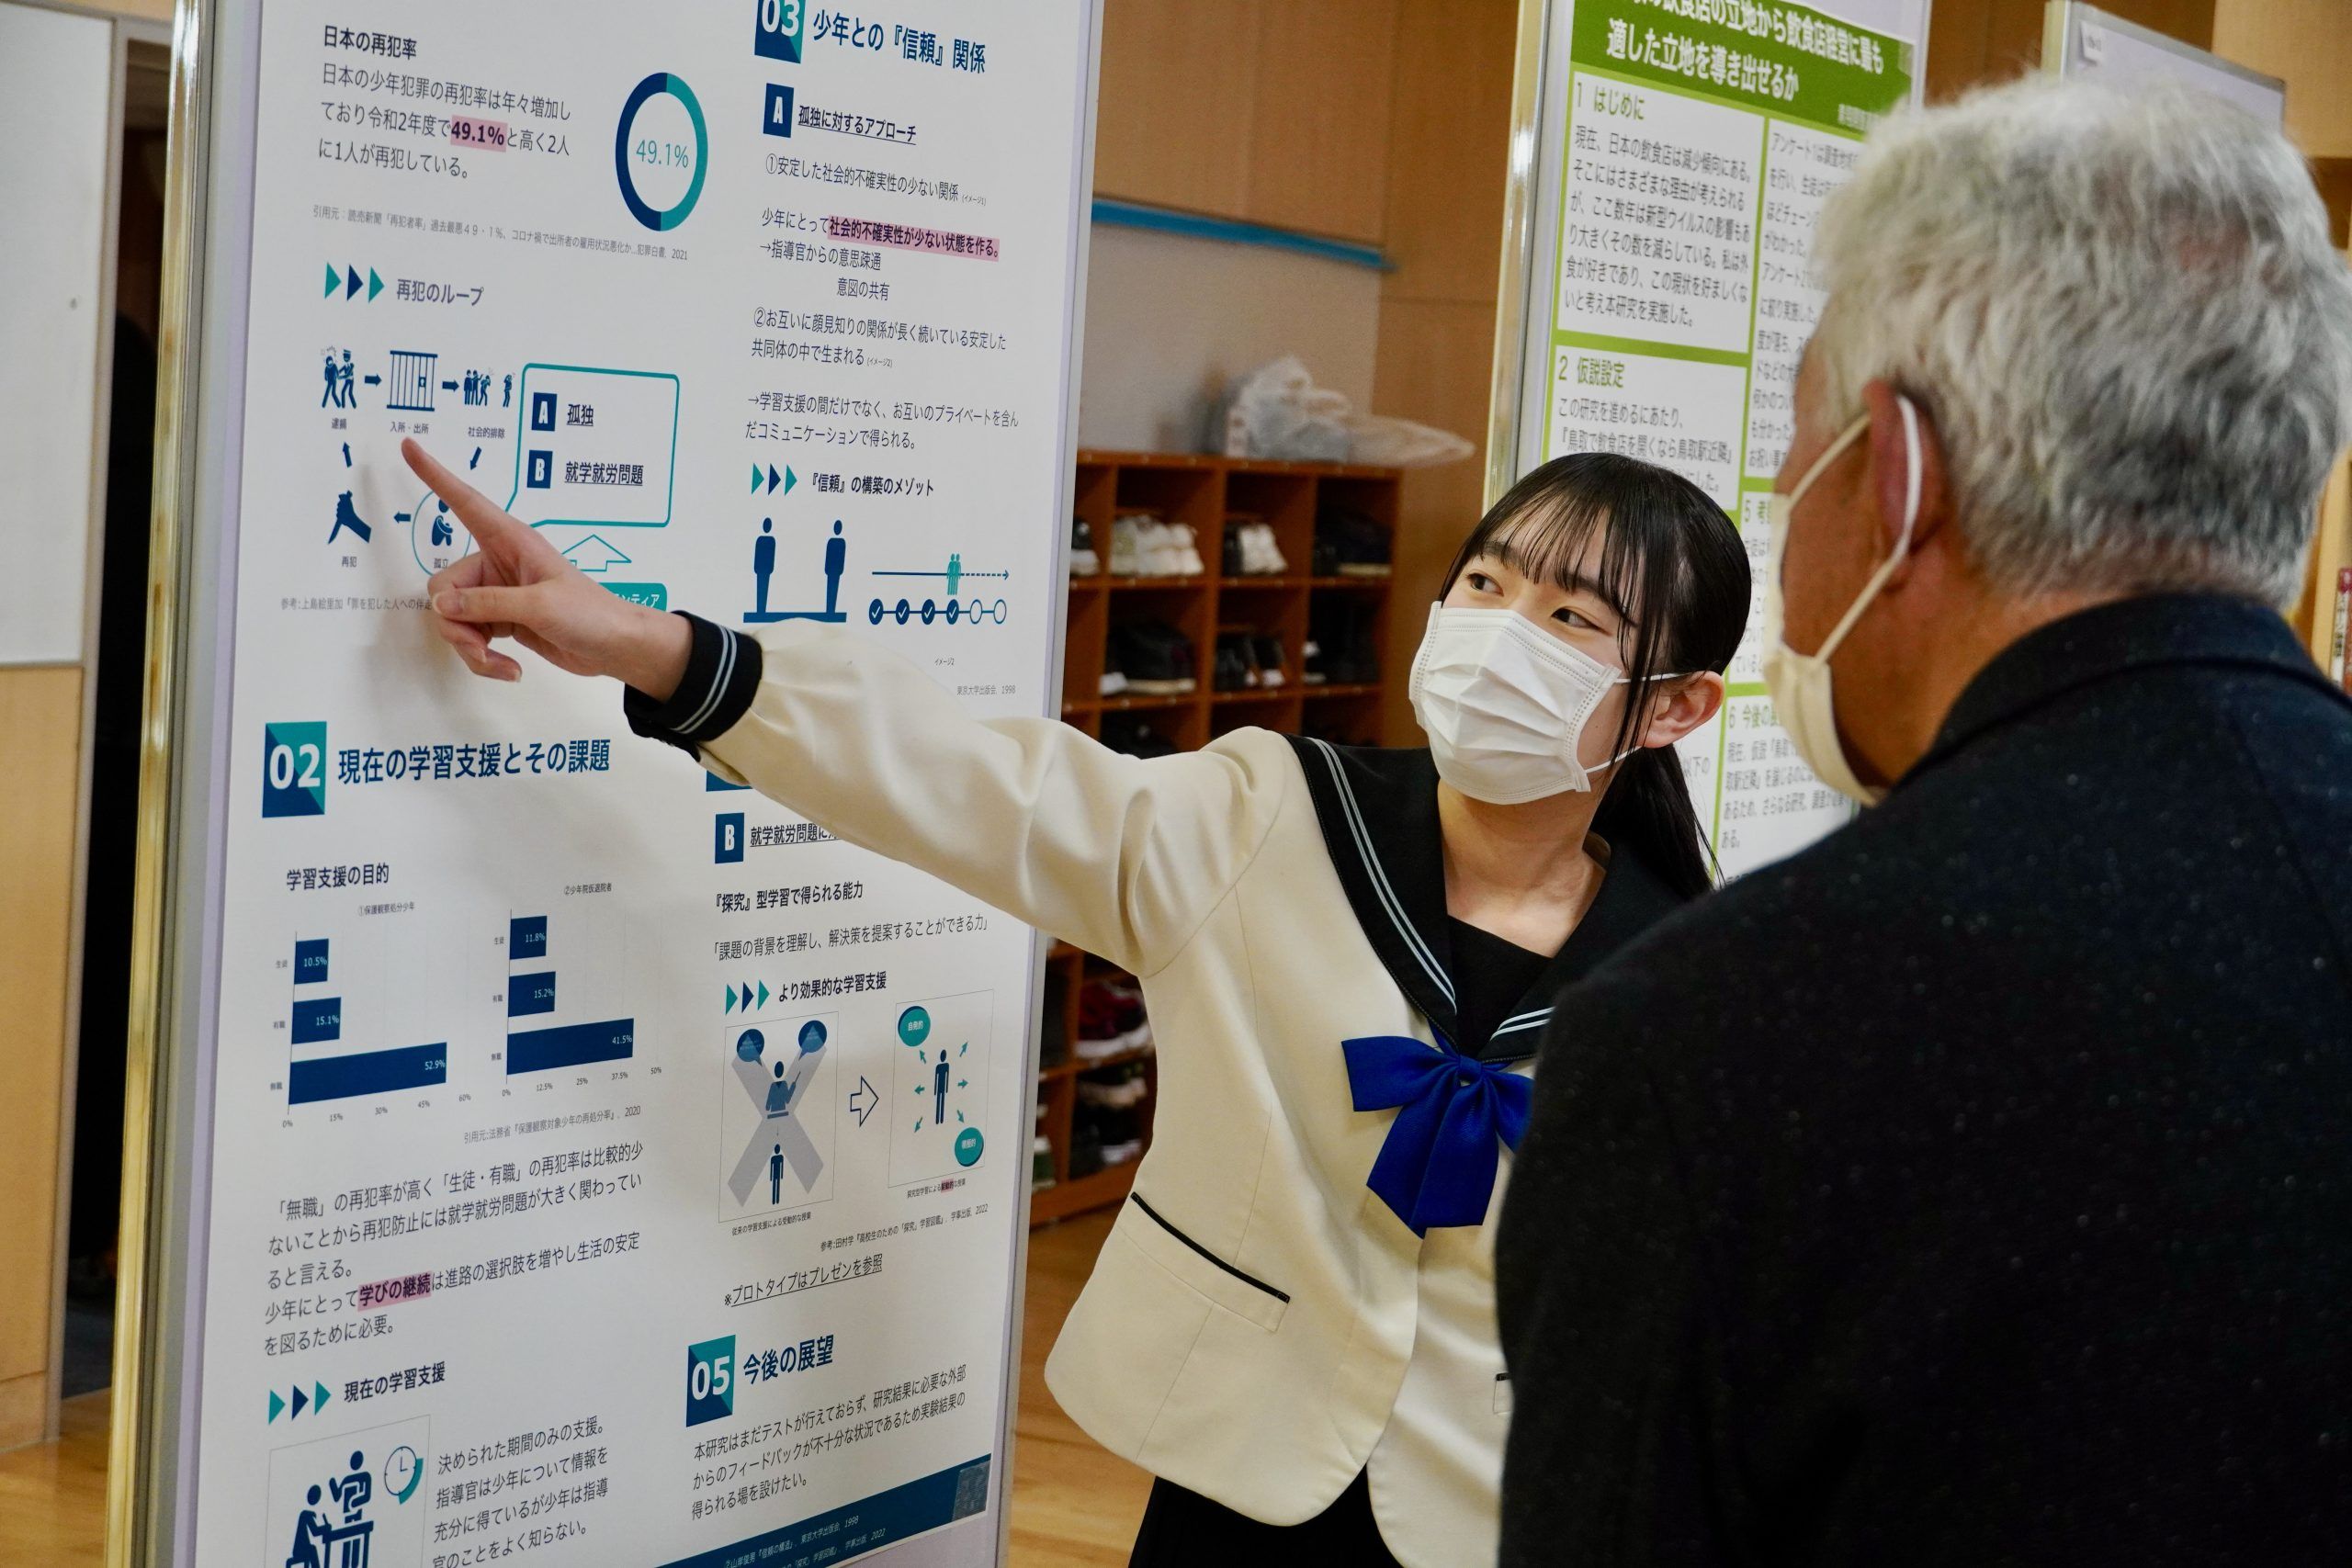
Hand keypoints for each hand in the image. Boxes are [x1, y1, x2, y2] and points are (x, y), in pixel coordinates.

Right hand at [403, 438, 690, 696]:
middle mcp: (497, 563)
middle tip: (479, 645)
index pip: (464, 502)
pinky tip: (509, 669)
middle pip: (444, 589)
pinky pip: (469, 637)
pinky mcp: (500, 620)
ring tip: (498, 662)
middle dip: (455, 623)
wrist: (617, 648)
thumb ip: (487, 603)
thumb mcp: (539, 605)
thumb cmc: (591, 614)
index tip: (409, 445)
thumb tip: (441, 606)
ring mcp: (496, 594)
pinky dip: (481, 657)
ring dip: (469, 646)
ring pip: (452, 618)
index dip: (435, 476)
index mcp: (510, 540)